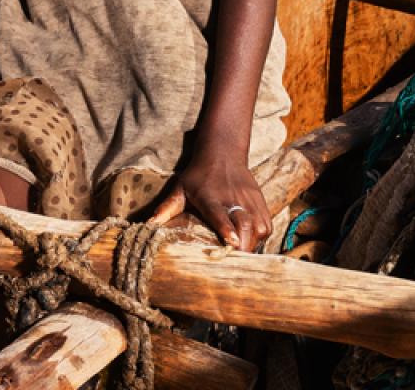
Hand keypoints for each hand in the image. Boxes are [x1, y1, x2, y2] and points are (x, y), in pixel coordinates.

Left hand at [146, 150, 270, 251]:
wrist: (223, 152)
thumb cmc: (197, 176)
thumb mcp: (179, 189)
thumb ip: (166, 208)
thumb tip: (148, 226)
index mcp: (210, 196)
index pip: (219, 213)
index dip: (226, 228)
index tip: (231, 243)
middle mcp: (232, 197)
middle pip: (244, 223)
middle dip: (243, 245)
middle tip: (236, 263)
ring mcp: (249, 199)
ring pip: (258, 225)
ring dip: (252, 243)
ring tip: (242, 256)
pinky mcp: (260, 200)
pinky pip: (266, 224)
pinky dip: (260, 237)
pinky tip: (250, 242)